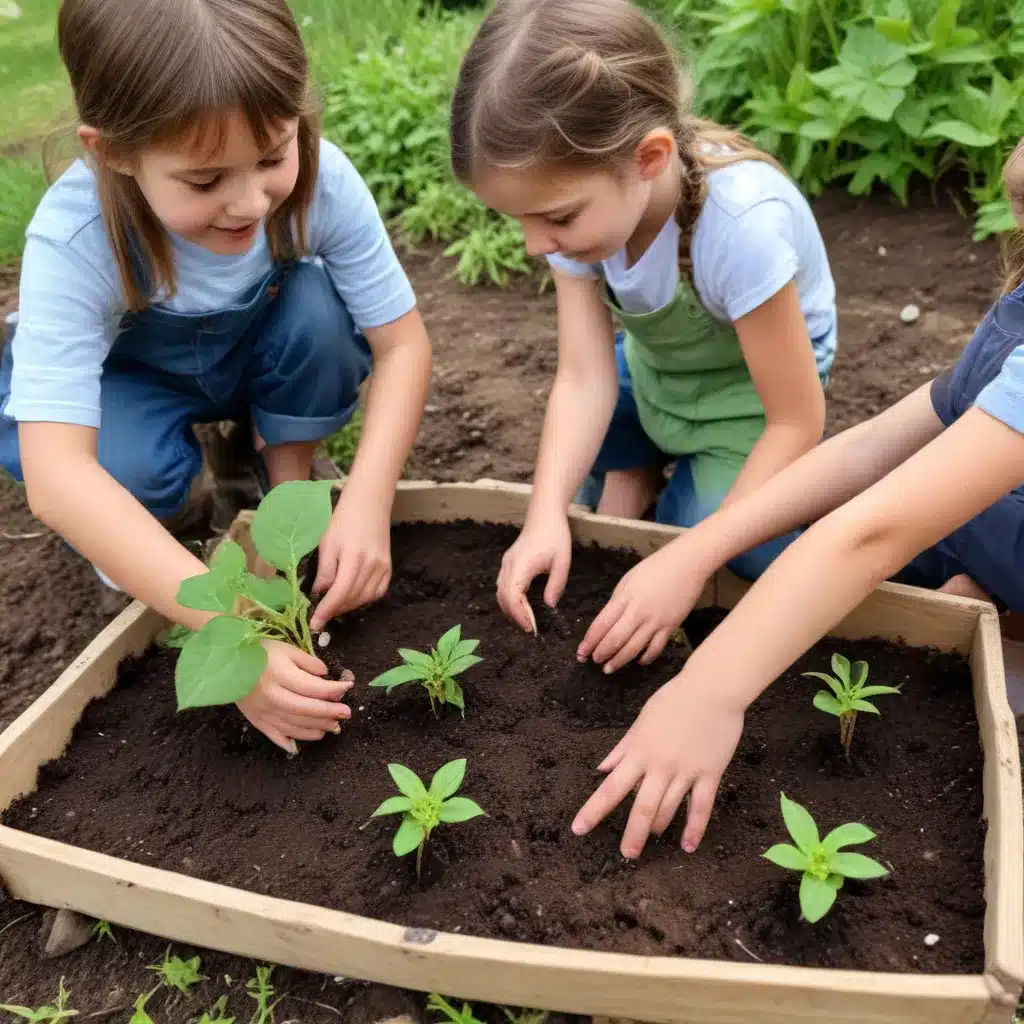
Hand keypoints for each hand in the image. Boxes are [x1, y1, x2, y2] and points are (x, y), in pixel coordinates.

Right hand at [237, 640, 354, 753]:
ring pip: (293, 726)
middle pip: (305, 709)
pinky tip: (299, 745)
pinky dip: (289, 741)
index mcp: (280, 675)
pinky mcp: (255, 720)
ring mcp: (263, 711)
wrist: (227, 662)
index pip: (313, 687)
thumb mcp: (287, 649)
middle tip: (346, 714)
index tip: (348, 687)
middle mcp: (272, 696)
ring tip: (332, 726)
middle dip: (329, 713)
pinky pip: (274, 735)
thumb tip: (326, 676)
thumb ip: (308, 662)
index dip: (333, 689)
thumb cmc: (260, 652)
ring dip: (315, 728)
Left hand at [310, 489, 391, 630]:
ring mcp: (384, 567)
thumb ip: (325, 570)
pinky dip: (363, 600)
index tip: (314, 625)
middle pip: (352, 598)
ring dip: (348, 607)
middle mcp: (372, 565)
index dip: (326, 611)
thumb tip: (318, 595)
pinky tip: (352, 598)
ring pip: (365, 598)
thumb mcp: (327, 542)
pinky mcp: (389, 567)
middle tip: (319, 615)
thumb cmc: (343, 519)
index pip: (339, 593)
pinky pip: (377, 592)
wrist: (369, 503)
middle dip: (335, 610)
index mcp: (354, 557)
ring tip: (333, 607)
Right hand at [496, 512, 571, 632]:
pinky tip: (522, 605)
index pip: (513, 597)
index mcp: (521, 566)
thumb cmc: (555, 536)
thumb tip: (550, 606)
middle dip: (515, 616)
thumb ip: (556, 585)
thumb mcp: (562, 562)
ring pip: (500, 593)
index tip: (531, 628)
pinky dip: (510, 599)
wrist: (544, 515)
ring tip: (527, 620)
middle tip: (531, 629)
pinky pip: (503, 586)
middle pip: (503, 598)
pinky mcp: (509, 563)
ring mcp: (506, 564)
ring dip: (511, 608)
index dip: (520, 615)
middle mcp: (509, 566)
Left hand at [572, 676, 743, 857]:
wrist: (712, 688)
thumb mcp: (642, 721)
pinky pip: (701, 806)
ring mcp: (685, 771)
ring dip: (658, 828)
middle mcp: (659, 766)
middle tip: (626, 854)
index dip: (593, 810)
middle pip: (641, 807)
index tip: (578, 829)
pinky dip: (694, 828)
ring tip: (650, 840)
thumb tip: (602, 768)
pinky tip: (688, 845)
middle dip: (632, 834)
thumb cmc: (674, 700)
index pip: (611, 788)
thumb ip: (623, 748)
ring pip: (668, 809)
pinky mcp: (710, 773)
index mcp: (639, 752)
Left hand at [577, 537, 708, 672]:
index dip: (590, 641)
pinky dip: (645, 657)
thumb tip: (608, 622)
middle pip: (615, 639)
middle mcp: (638, 612)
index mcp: (625, 598)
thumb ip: (617, 602)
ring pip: (634, 648)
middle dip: (602, 653)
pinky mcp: (671, 626)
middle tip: (593, 661)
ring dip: (619, 660)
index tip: (581, 652)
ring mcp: (656, 621)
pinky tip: (638, 661)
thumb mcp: (629, 580)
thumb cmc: (655, 567)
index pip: (602, 624)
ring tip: (609, 668)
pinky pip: (656, 647)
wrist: (688, 563)